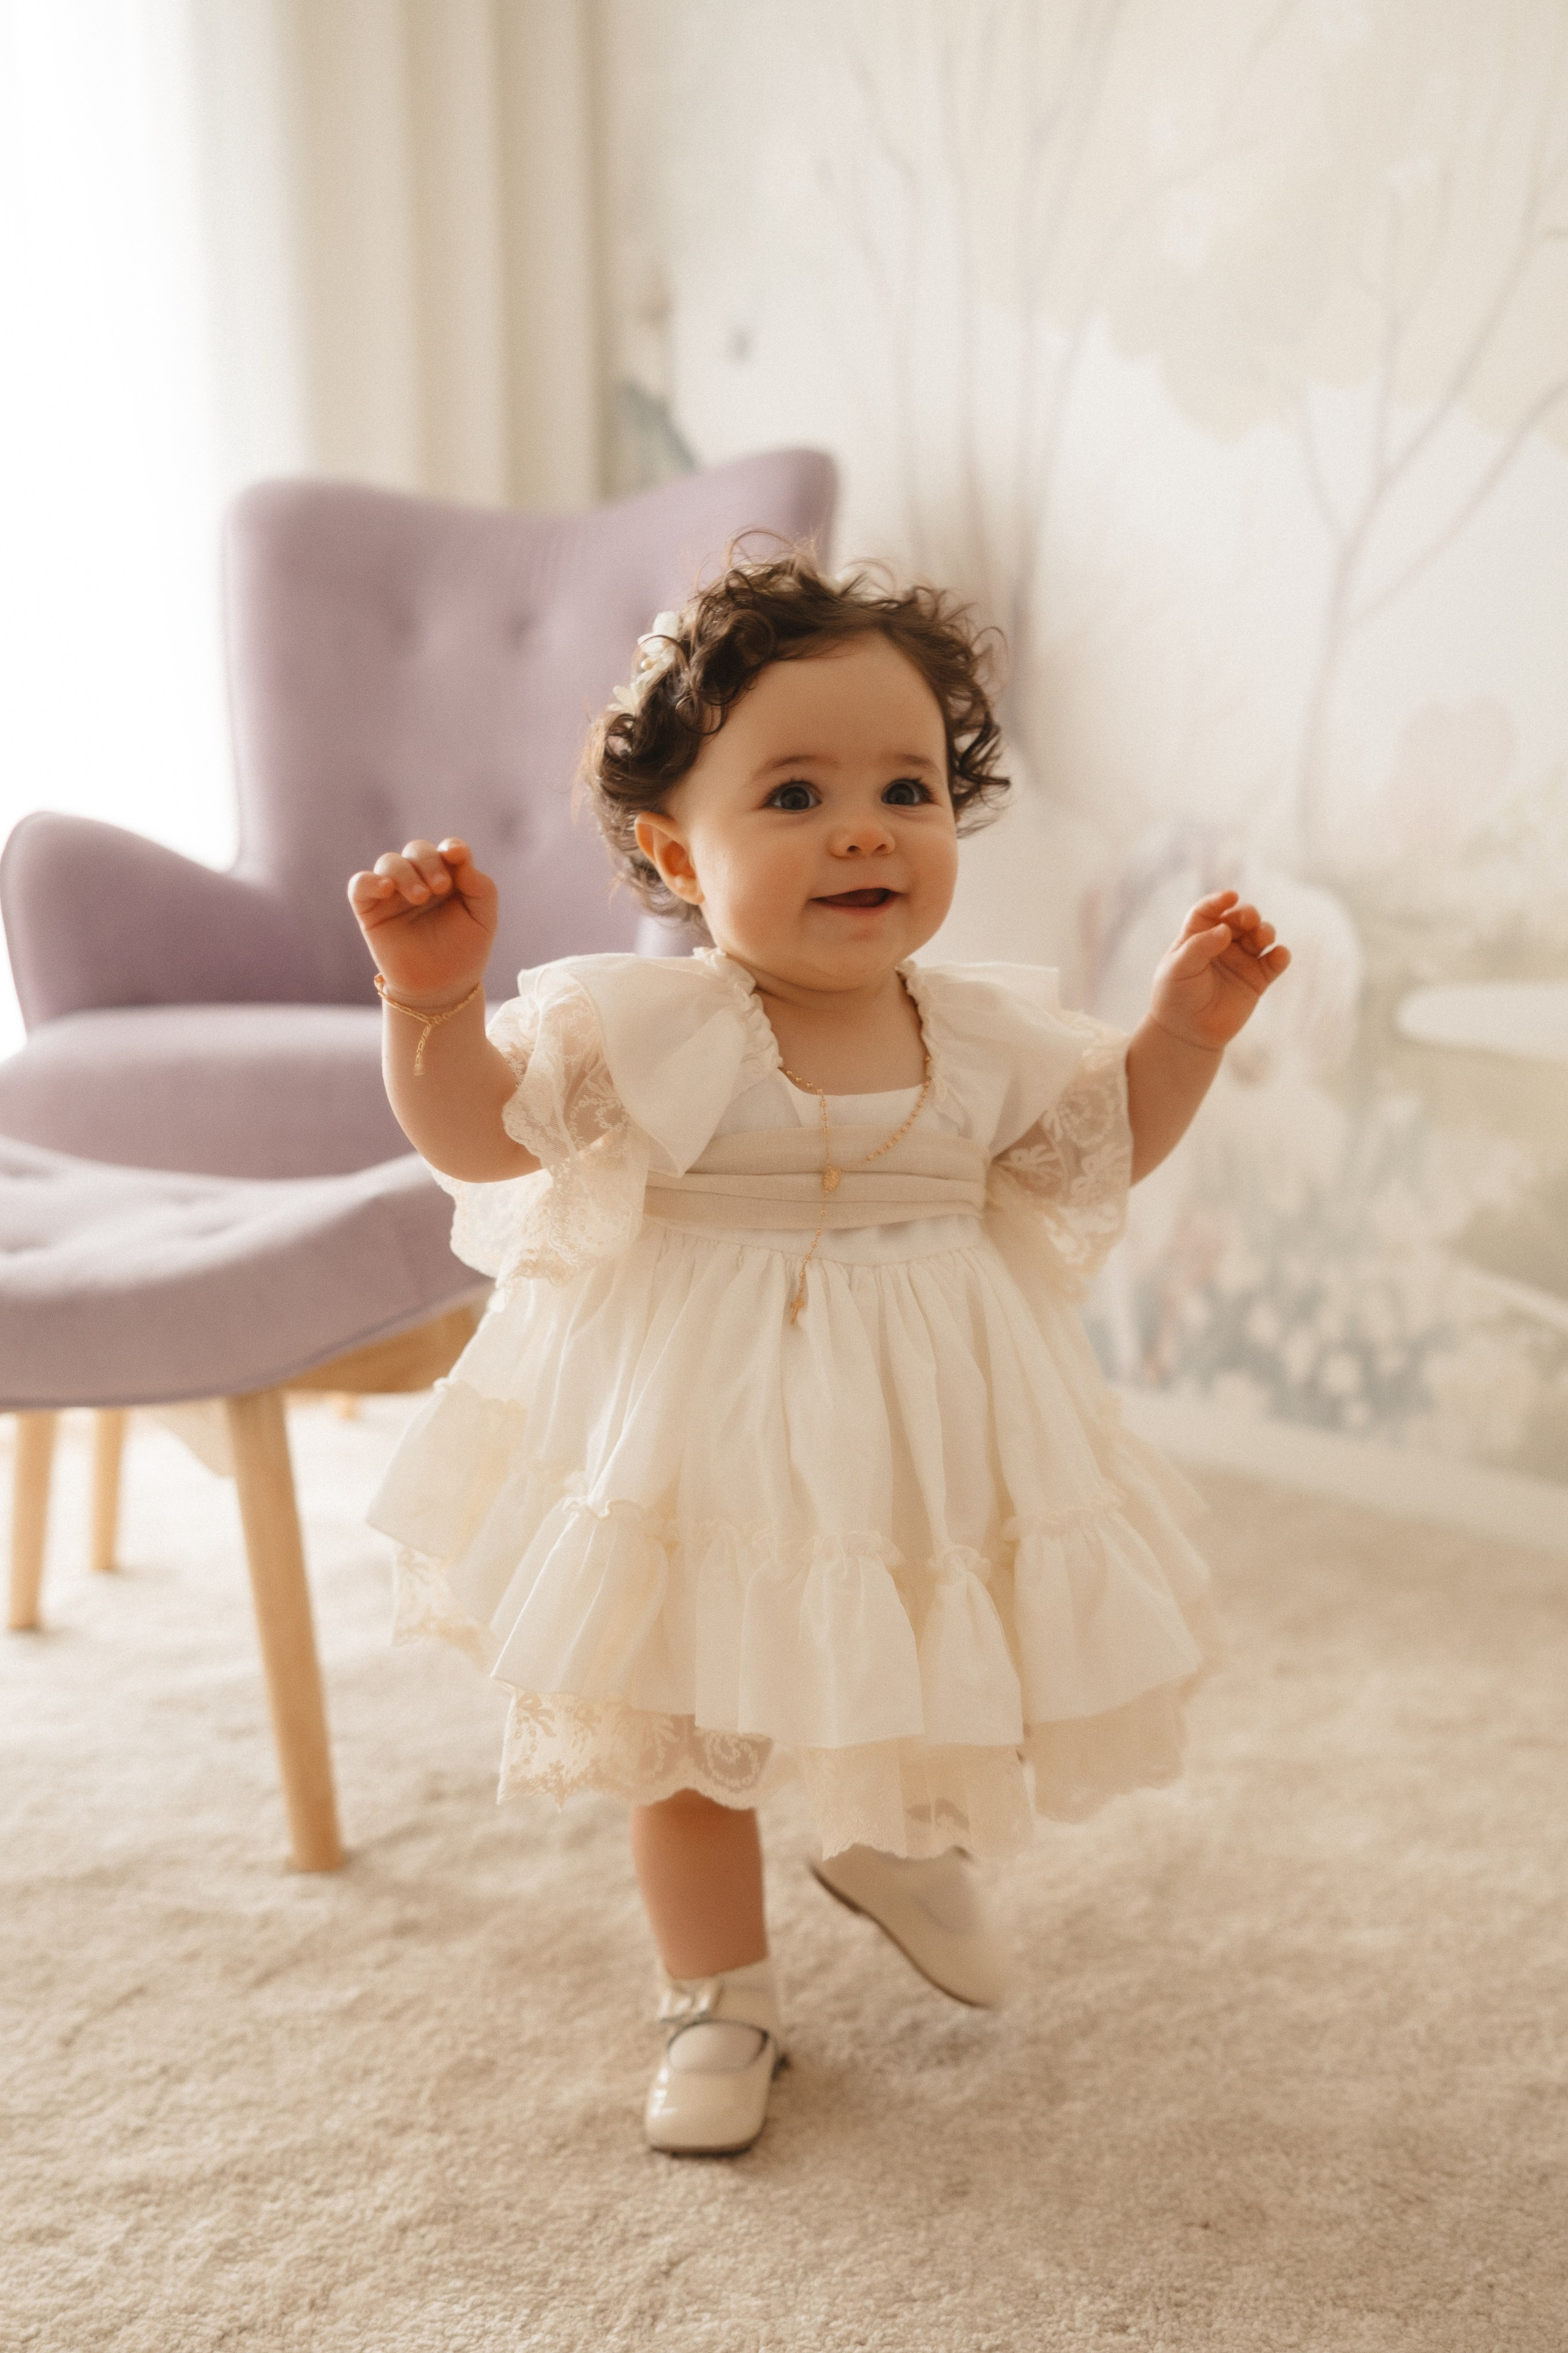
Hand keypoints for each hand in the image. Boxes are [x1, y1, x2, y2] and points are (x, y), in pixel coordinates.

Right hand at [347, 837, 497, 1008]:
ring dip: (404, 872)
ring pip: (389, 862)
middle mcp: (419, 880)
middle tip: (440, 887)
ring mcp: (393, 894)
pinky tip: (386, 889)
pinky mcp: (370, 910)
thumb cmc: (464, 952)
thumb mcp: (483, 919)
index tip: (455, 855)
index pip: (447, 850)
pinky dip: (370, 881)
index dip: (452, 847)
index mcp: (449, 877)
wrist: (441, 988)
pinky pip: (360, 884)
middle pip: (417, 850)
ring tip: (419, 896)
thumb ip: (480, 887)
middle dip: (428, 862)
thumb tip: (460, 857)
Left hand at [1147, 889, 1290, 1054]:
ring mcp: (1241, 960)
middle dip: (1247, 914)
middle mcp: (1221, 944)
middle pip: (1238, 919)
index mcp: (1197, 936)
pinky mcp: (1257, 979)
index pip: (1208, 911)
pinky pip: (1274, 962)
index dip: (1219, 901)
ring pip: (1260, 935)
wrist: (1187, 1034)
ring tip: (1263, 937)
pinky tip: (1278, 955)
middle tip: (1249, 920)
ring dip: (1265, 931)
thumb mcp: (1178, 969)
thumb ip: (1199, 946)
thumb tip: (1225, 930)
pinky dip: (1280, 956)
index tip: (1230, 896)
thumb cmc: (1176, 997)